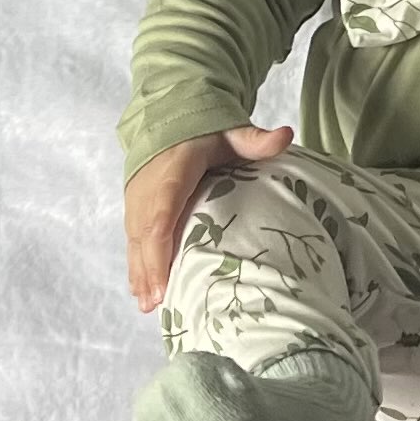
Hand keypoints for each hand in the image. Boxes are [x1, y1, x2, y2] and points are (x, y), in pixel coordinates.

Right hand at [123, 123, 291, 313]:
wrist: (169, 114)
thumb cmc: (204, 128)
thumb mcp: (231, 131)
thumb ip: (255, 138)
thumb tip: (286, 135)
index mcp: (172, 172)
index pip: (162, 211)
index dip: (160, 247)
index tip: (164, 277)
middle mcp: (148, 188)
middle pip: (144, 234)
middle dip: (149, 271)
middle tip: (158, 304)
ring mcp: (137, 198)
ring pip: (135, 240)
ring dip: (140, 274)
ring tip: (149, 306)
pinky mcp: (135, 205)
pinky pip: (132, 239)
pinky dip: (136, 265)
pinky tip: (142, 293)